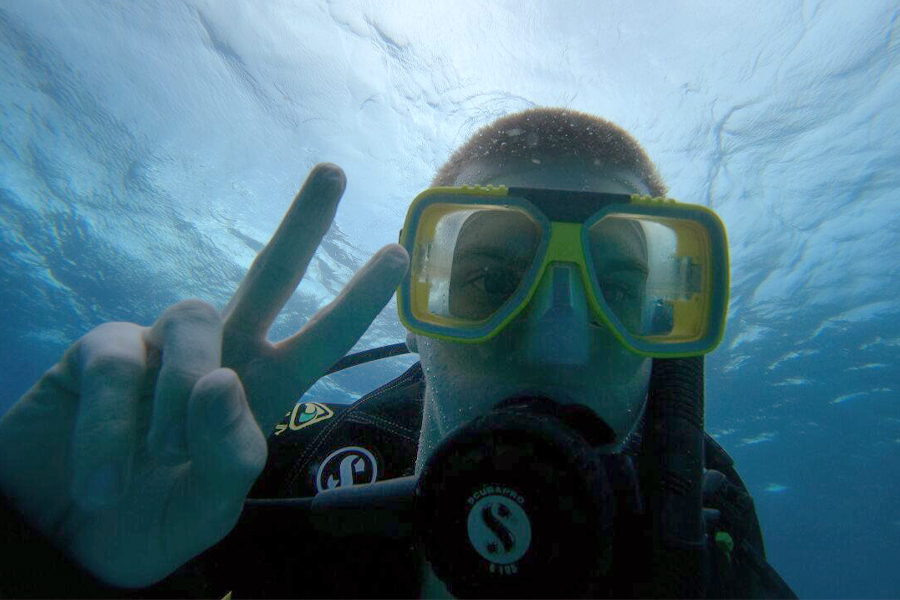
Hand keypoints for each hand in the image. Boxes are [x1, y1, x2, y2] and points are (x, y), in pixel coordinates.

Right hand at [0, 164, 409, 587]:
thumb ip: (227, 458)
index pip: (316, 342)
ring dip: (182, 392)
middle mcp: (217, 358)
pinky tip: (103, 471)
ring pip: (196, 321)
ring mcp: (158, 347)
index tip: (397, 254)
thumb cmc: (146, 522)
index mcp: (259, 395)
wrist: (61, 538)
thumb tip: (224, 383)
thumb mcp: (202, 511)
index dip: (355, 302)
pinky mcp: (100, 350)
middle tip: (334, 173)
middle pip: (267, 277)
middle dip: (301, 227)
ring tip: (156, 461)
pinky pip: (118, 359)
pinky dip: (113, 421)